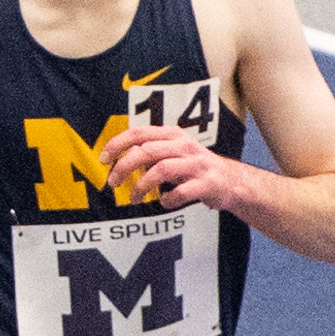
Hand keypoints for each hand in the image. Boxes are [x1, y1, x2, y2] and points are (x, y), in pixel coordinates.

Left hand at [101, 123, 239, 215]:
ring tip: (134, 198)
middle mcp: (184, 146)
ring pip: (161, 169)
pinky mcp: (207, 184)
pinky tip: (164, 202)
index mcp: (172, 135)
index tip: (103, 159)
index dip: (117, 145)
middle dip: (124, 167)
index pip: (139, 133)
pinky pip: (181, 192)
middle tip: (113, 183)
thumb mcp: (172, 152)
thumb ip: (149, 152)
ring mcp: (196, 165)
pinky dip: (168, 199)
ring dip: (141, 186)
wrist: (231, 181)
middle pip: (146, 151)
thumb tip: (118, 157)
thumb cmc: (194, 168)